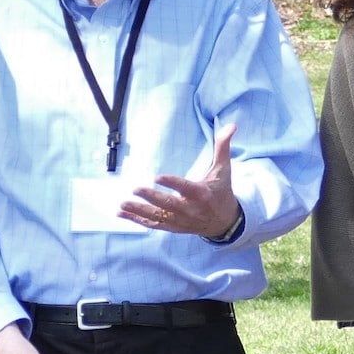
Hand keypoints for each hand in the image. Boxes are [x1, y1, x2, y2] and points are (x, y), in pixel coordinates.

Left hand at [122, 123, 242, 238]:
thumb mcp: (224, 170)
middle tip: (136, 189)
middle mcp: (190, 209)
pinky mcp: (173, 227)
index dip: (172, 183)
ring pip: (158, 216)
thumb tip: (230, 126)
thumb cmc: (221, 192)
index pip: (185, 188)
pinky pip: (154, 224)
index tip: (158, 177)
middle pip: (168, 204)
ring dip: (139, 211)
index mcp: (201, 194)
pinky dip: (137, 220)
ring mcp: (180, 220)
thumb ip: (223, 147)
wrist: (225, 222)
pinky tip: (123, 214)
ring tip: (123, 204)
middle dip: (151, 197)